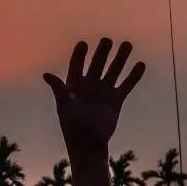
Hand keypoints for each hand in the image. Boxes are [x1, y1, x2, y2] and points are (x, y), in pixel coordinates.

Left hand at [42, 38, 144, 160]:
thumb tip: (46, 74)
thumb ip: (59, 89)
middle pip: (97, 64)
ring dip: (120, 59)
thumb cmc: (73, 128)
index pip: (76, 65)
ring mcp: (103, 92)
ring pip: (113, 71)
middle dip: (102, 52)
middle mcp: (89, 86)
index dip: (79, 55)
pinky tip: (140, 64)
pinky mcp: (116, 100)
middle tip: (107, 40)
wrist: (89, 145)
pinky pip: (126, 85)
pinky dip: (133, 76)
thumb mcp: (65, 107)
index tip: (84, 44)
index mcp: (74, 86)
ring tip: (127, 44)